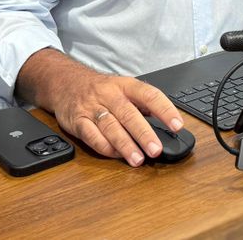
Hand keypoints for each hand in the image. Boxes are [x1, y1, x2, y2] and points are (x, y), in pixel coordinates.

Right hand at [16, 49, 183, 165]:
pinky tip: (115, 155)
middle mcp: (109, 95)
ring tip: (138, 159)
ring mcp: (92, 108)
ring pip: (110, 127)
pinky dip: (104, 147)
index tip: (177, 125)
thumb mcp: (124, 87)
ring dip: (125, 145)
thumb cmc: (101, 89)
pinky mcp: (77, 120)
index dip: (165, 110)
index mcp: (126, 86)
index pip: (149, 95)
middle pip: (129, 114)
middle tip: (156, 150)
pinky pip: (91, 135)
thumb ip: (143, 105)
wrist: (65, 82)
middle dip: (144, 134)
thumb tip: (167, 123)